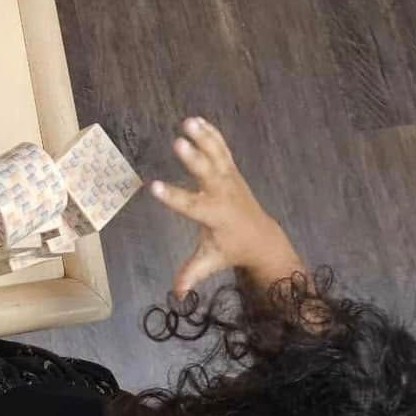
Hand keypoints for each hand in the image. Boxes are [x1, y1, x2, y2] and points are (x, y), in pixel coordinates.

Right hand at [151, 118, 300, 295]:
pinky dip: (211, 133)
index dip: (172, 196)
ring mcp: (229, 178)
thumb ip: (191, 274)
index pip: (190, 205)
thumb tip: (175, 296)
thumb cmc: (230, 249)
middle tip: (178, 142)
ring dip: (202, 137)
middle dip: (194, 159)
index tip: (153, 186)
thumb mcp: (210, 261)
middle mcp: (222, 193)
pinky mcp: (232, 170)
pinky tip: (198, 119)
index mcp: (213, 215)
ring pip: (216, 155)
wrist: (261, 236)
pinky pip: (222, 149)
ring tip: (188, 121)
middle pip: (207, 173)